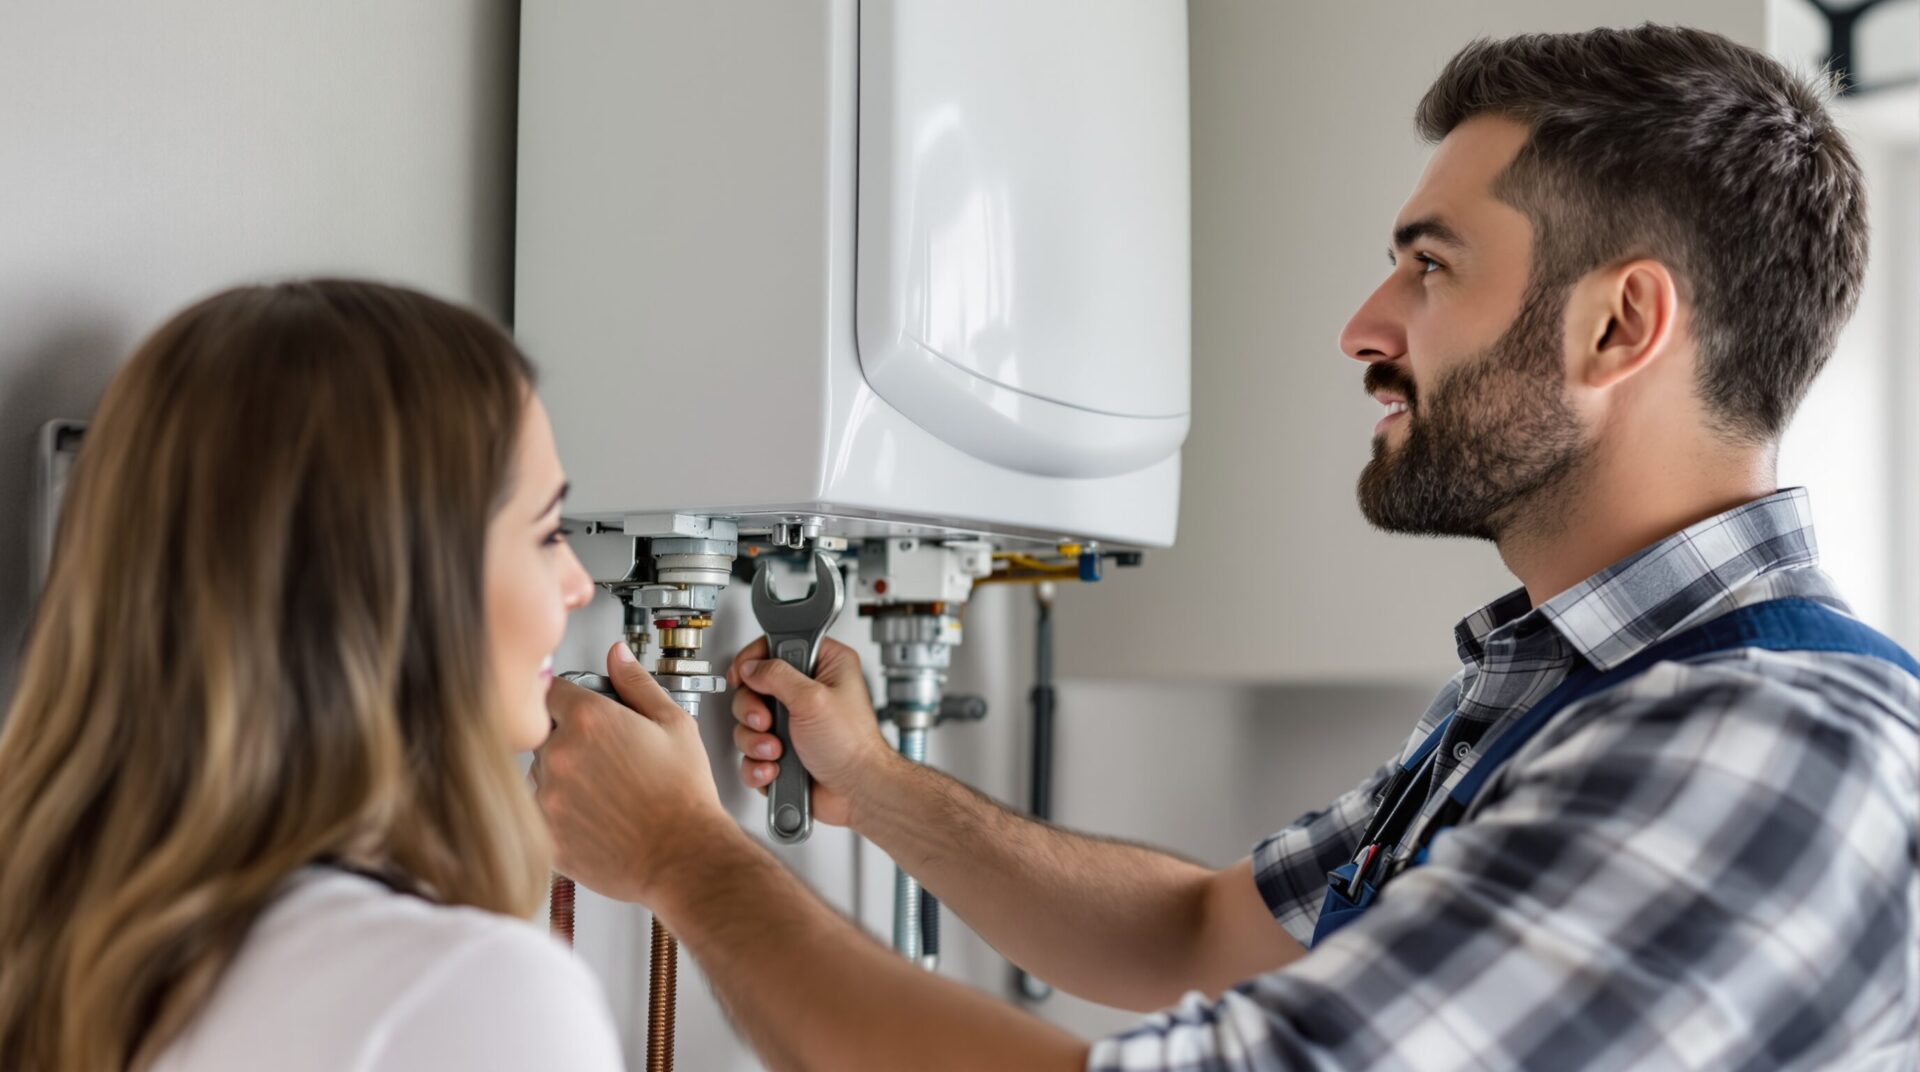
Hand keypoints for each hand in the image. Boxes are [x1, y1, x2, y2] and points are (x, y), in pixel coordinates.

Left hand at [533, 641, 736, 904]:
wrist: (684, 856)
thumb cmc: (684, 795)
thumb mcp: (674, 724)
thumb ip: (636, 683)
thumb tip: (617, 656)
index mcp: (589, 719)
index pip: (551, 691)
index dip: (567, 700)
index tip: (578, 712)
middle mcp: (561, 754)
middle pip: (542, 734)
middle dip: (566, 742)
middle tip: (604, 761)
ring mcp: (548, 796)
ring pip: (537, 775)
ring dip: (559, 779)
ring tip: (601, 793)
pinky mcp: (545, 833)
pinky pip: (537, 813)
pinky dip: (557, 815)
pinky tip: (592, 817)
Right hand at [728, 636, 889, 828]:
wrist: (857, 791)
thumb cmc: (853, 746)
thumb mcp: (813, 700)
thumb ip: (777, 676)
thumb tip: (752, 667)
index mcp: (824, 666)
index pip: (778, 646)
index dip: (755, 659)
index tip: (744, 674)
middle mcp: (806, 692)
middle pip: (754, 688)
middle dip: (752, 709)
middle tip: (766, 721)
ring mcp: (791, 724)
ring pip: (748, 724)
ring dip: (755, 741)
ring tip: (776, 750)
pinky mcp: (781, 751)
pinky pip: (750, 754)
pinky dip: (757, 764)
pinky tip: (775, 768)